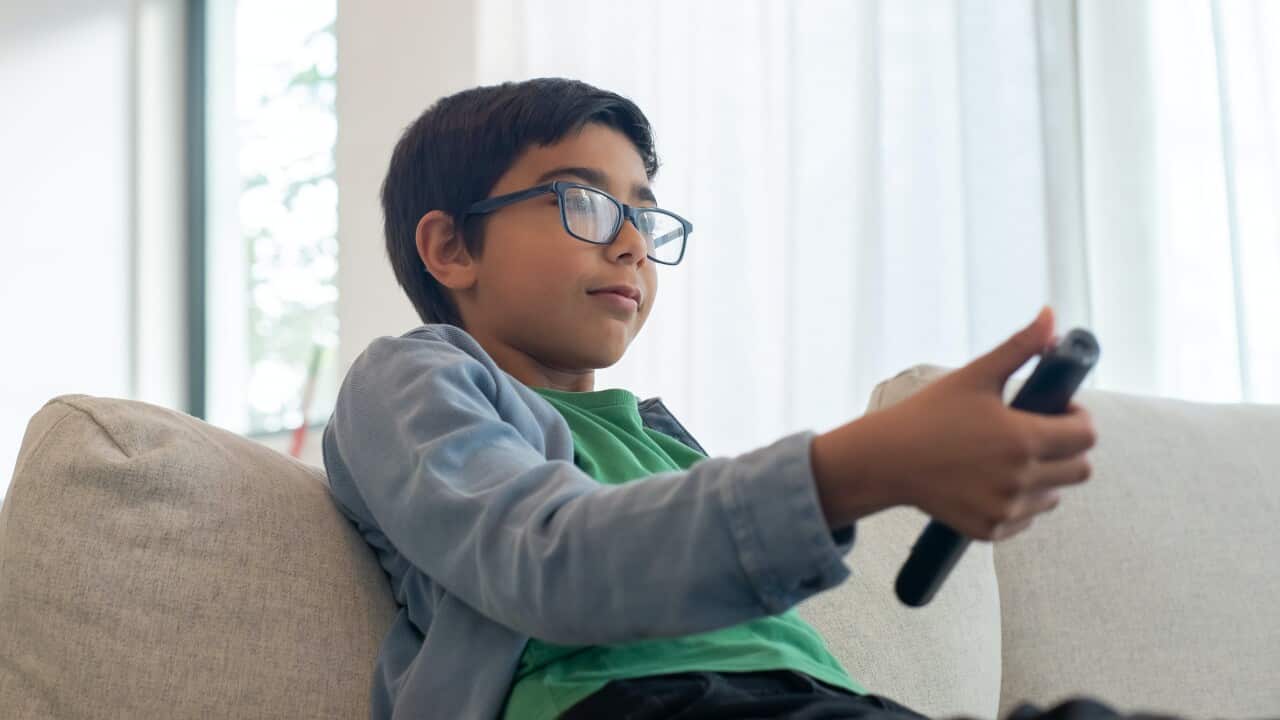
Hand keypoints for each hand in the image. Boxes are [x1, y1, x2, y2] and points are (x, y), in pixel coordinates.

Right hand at [870, 306, 1097, 540]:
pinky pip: (1026, 517)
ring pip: (1054, 495)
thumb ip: (1020, 347)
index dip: (1079, 419)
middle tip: (1037, 434)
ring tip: (1010, 458)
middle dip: (1068, 449)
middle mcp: (1020, 479)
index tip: (1060, 411)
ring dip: (1044, 476)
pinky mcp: (990, 529)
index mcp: (1023, 439)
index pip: (1087, 436)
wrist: (886, 460)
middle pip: (1080, 470)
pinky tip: (991, 481)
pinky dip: (1018, 501)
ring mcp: (1005, 509)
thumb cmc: (929, 414)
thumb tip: (1051, 315)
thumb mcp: (976, 376)